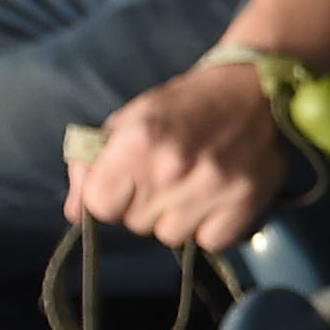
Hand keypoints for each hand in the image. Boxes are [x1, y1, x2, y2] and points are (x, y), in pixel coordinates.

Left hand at [69, 56, 284, 249]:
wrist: (254, 87)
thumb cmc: (185, 103)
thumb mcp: (130, 120)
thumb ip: (94, 164)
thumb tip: (75, 213)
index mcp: (138, 140)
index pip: (100, 205)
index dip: (109, 197)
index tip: (126, 184)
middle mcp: (172, 167)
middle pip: (135, 223)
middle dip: (144, 205)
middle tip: (166, 176)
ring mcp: (212, 188)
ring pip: (170, 235)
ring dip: (176, 217)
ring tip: (192, 186)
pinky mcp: (245, 203)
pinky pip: (209, 241)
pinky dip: (210, 226)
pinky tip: (216, 198)